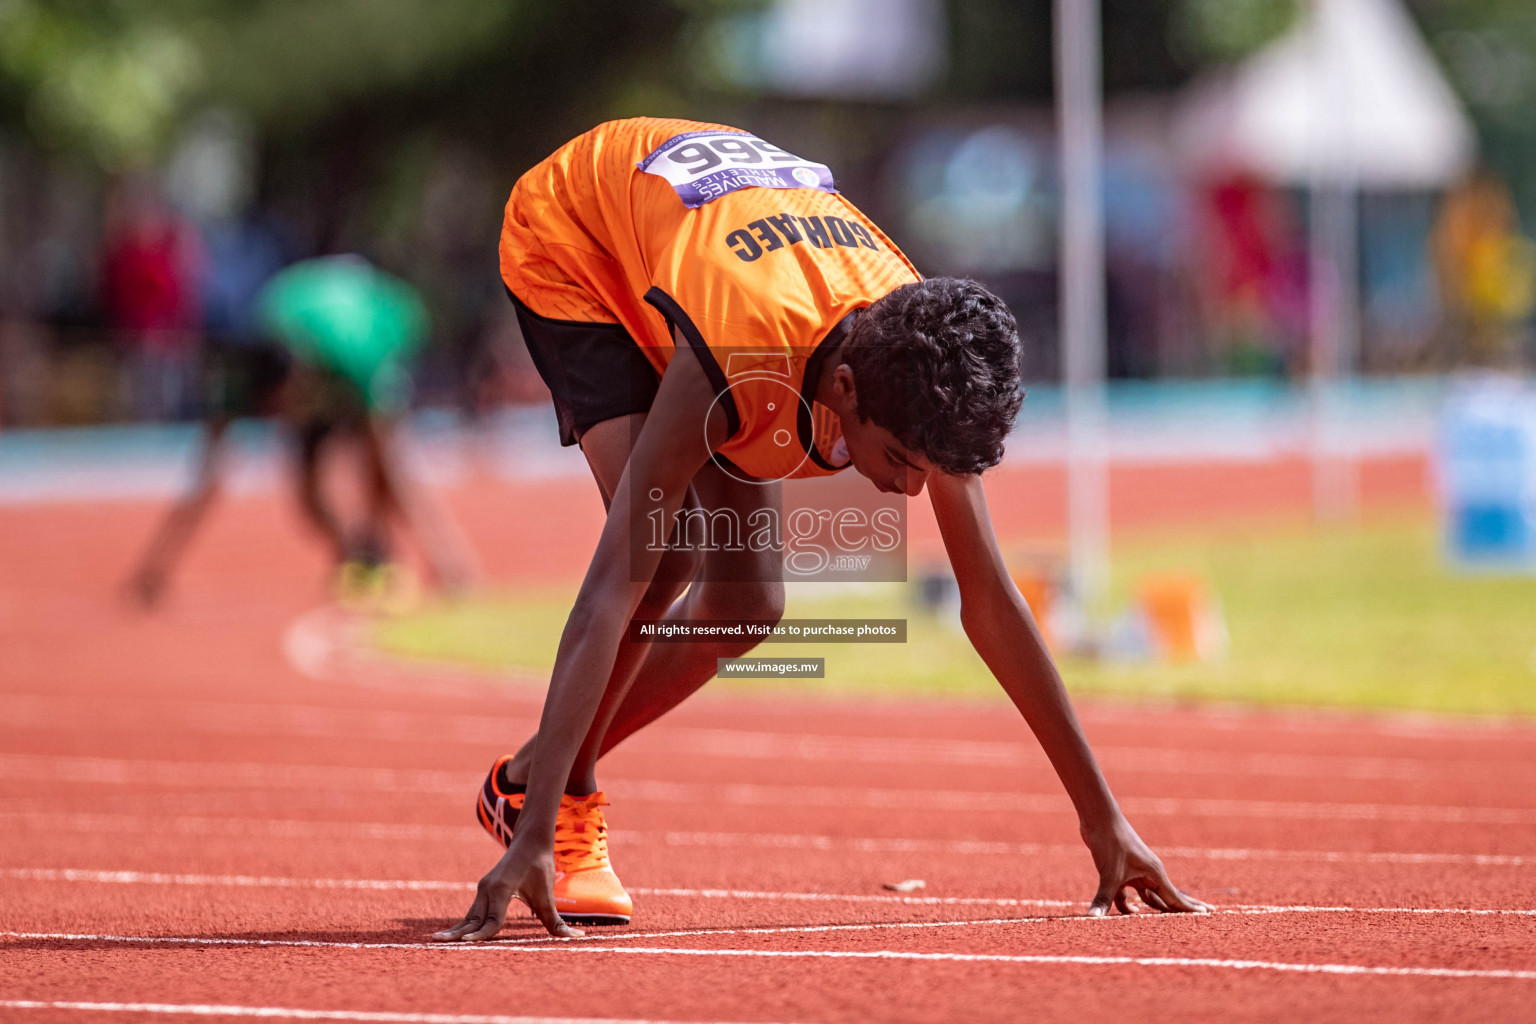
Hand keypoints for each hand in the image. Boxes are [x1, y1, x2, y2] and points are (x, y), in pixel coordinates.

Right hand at [431, 842, 582, 940]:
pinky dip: (462, 923)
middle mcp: (488, 888)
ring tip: (436, 940)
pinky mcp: (483, 889)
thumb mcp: (548, 895)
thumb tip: (575, 938)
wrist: (531, 841)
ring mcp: (483, 888)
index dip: (482, 934)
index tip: (467, 944)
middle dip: (458, 934)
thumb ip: (556, 921)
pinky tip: (451, 934)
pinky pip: (472, 911)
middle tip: (437, 944)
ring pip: (469, 915)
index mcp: (502, 889)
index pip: (491, 919)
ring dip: (455, 929)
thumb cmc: (540, 867)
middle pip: (472, 918)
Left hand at [1081, 816, 1210, 916]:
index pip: (1175, 897)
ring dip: (1152, 909)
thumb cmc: (1110, 841)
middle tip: (1201, 917)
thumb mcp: (1108, 874)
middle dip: (1180, 908)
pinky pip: (1127, 892)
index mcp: (1154, 873)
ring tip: (1165, 923)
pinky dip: (1127, 903)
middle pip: (1167, 897)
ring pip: (1147, 895)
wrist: (1098, 817)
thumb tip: (1093, 918)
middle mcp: (1148, 873)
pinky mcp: (1120, 870)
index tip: (1209, 914)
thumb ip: (1104, 898)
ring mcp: (1134, 871)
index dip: (1190, 908)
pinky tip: (1129, 913)